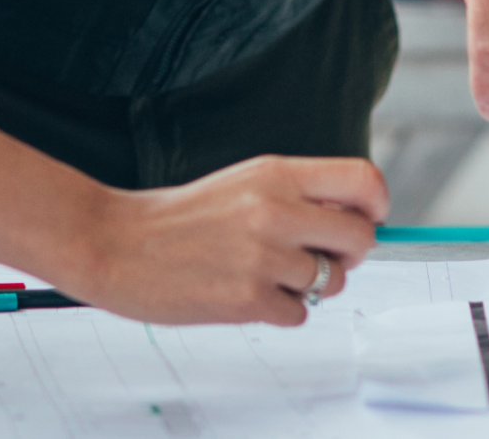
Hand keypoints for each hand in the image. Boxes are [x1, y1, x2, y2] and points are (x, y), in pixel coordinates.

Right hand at [55, 156, 387, 326]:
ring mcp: (262, 257)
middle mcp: (275, 210)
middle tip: (320, 257)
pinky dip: (279, 311)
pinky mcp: (247, 299)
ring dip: (308, 287)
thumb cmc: (175, 217)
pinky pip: (298, 315)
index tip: (367, 219)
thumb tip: (352, 220)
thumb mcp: (240, 184)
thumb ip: (294, 196)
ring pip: (331, 282)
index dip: (376, 206)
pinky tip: (245, 294)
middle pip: (361, 238)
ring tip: (267, 275)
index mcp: (275, 174)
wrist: (113, 243)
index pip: (363, 180)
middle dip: (349, 255)